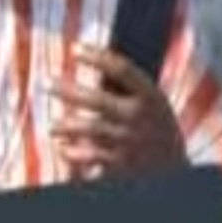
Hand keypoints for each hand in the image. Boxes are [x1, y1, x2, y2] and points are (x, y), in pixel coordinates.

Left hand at [49, 44, 186, 177]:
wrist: (175, 174)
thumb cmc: (156, 130)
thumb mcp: (153, 105)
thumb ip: (127, 89)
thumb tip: (90, 60)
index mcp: (151, 97)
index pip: (122, 69)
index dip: (97, 56)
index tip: (74, 48)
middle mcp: (139, 117)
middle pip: (97, 100)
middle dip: (67, 90)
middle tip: (46, 83)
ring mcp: (129, 142)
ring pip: (88, 129)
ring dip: (65, 125)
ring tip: (53, 127)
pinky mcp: (120, 164)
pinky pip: (88, 156)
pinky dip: (71, 152)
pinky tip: (62, 148)